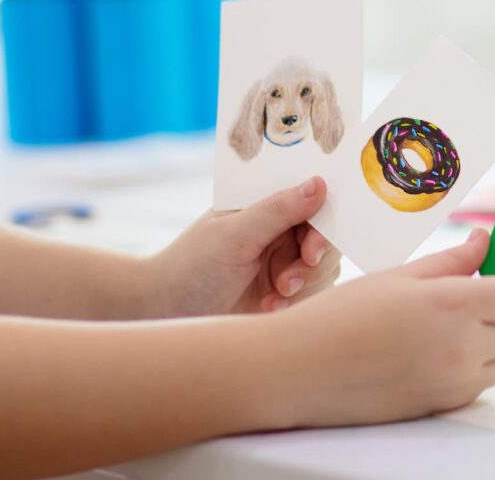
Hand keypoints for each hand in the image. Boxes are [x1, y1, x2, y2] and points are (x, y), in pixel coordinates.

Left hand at [147, 176, 340, 316]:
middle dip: (314, 260)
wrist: (167, 312)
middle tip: (290, 279)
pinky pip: (315, 293)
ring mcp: (284, 261)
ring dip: (306, 283)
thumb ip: (277, 211)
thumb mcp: (233, 236)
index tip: (313, 249)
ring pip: (325, 268)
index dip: (323, 223)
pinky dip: (298, 302)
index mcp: (266, 205)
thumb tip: (319, 184)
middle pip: (327, 237)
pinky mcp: (286, 292)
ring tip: (276, 294)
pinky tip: (269, 307)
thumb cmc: (191, 266)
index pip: (312, 202)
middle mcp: (280, 230)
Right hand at [263, 229, 494, 427]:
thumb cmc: (343, 315)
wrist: (301, 370)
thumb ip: (454, 261)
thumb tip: (488, 245)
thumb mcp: (401, 276)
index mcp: (452, 305)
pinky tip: (439, 346)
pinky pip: (483, 378)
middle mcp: (462, 347)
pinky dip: (478, 359)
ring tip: (453, 319)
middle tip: (484, 286)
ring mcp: (455, 380)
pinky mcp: (444, 403)